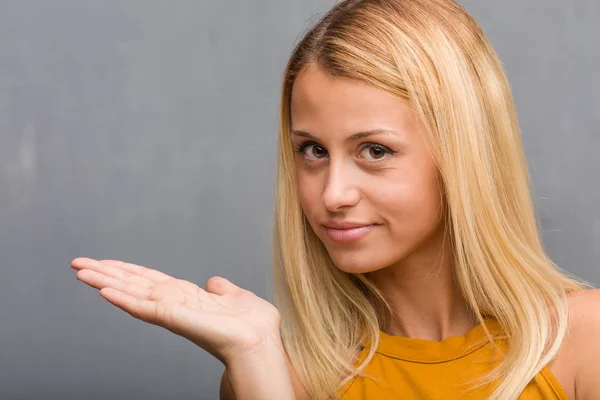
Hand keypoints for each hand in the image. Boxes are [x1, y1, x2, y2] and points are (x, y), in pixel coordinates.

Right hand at [70, 257, 282, 364]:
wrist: (258, 340)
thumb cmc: (252, 324)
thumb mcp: (235, 296)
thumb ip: (222, 288)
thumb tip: (214, 281)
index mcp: (186, 296)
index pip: (149, 280)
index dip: (126, 270)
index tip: (105, 263)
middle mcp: (172, 303)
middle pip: (132, 284)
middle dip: (105, 273)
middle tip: (77, 262)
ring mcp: (169, 311)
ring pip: (129, 292)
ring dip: (104, 281)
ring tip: (80, 270)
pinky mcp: (171, 317)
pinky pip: (141, 306)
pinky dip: (121, 298)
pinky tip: (102, 289)